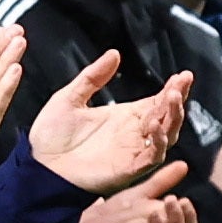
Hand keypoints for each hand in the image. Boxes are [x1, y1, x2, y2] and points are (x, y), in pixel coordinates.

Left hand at [26, 53, 194, 193]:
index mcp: (125, 116)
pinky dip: (158, 141)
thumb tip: (114, 53)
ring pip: (167, 134)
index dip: (173, 88)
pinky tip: (154, 124)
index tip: (183, 75)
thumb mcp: (70, 97)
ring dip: (172, 116)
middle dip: (177, 98)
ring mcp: (134, 151)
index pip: (158, 101)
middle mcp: (134, 133)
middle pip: (168, 115)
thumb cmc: (51, 136)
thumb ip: (93, 77)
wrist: (39, 167)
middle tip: (181, 82)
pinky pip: (152, 156)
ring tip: (172, 97)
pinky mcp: (129, 169)